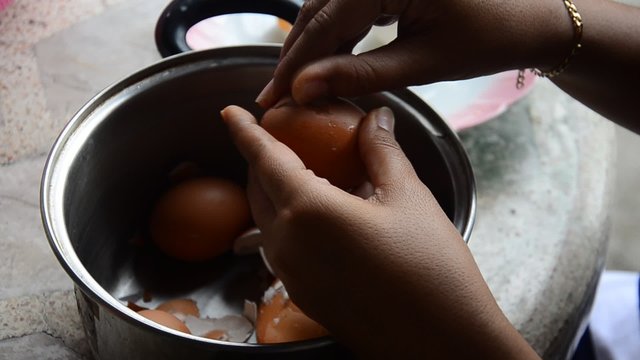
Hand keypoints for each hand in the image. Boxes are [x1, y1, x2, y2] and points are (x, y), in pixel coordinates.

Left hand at [220, 105, 538, 358]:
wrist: (440, 342)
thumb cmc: (431, 268)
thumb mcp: (409, 198)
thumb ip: (382, 151)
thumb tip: (376, 118)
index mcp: (309, 211)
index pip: (264, 159)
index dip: (244, 132)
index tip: (230, 113)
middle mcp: (288, 244)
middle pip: (258, 190)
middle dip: (260, 160)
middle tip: (280, 139)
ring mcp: (291, 275)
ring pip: (266, 221)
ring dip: (274, 192)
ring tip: (302, 174)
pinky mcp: (302, 295)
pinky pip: (281, 247)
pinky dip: (288, 222)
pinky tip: (321, 217)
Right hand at [256, 0, 572, 106]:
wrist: (531, 16)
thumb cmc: (489, 38)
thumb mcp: (423, 62)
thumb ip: (361, 75)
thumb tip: (304, 88)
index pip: (325, 23)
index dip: (295, 64)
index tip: (272, 97)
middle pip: (319, 10)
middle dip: (296, 55)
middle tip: (272, 95)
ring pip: (329, 6)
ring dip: (311, 46)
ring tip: (292, 84)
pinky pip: (349, 4)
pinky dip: (334, 34)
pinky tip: (324, 61)